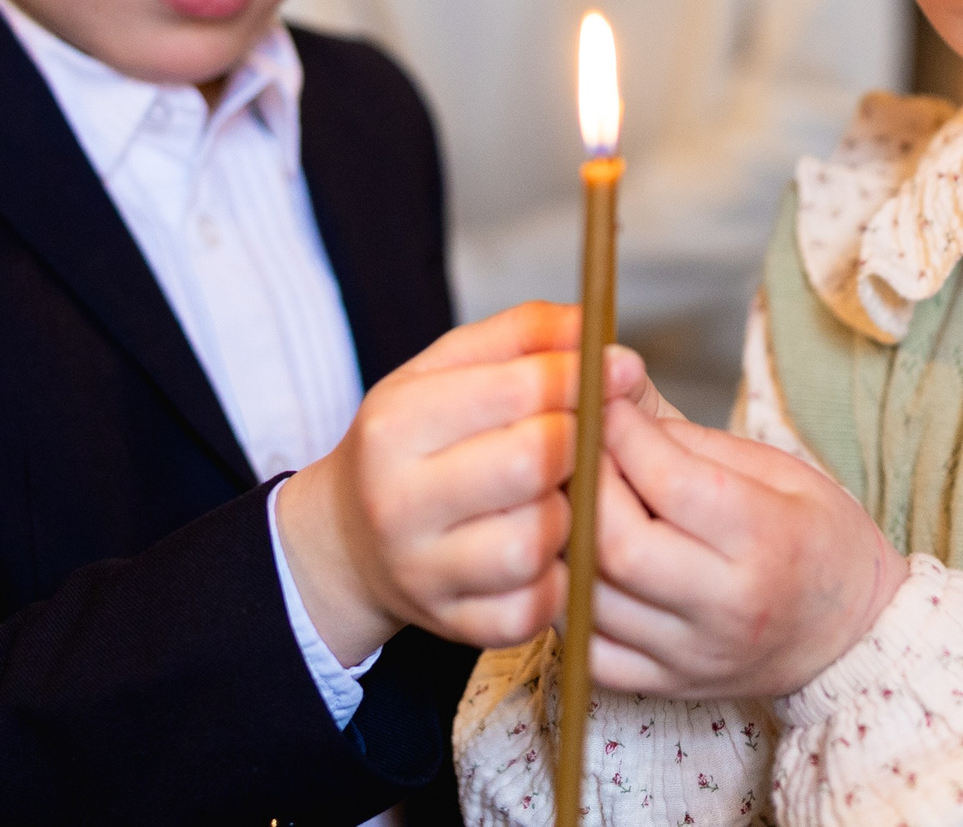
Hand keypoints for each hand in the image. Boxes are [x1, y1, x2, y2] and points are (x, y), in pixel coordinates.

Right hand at [275, 302, 653, 664]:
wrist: (349, 539)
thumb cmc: (418, 440)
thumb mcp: (449, 369)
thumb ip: (526, 336)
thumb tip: (608, 342)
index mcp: (396, 422)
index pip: (517, 390)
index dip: (581, 377)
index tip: (613, 370)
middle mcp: (397, 500)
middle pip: (532, 464)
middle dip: (578, 446)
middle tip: (585, 440)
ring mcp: (422, 572)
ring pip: (536, 542)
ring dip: (567, 516)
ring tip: (559, 498)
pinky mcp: (454, 626)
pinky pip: (535, 607)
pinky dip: (559, 580)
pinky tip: (550, 553)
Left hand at [587, 400, 906, 698]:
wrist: (851, 633)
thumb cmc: (815, 536)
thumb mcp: (778, 469)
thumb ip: (690, 443)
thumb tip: (610, 406)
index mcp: (768, 540)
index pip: (669, 482)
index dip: (621, 433)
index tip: (601, 402)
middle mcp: (728, 606)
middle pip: (619, 544)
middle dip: (584, 484)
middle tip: (577, 450)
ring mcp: (692, 654)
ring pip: (591, 597)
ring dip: (566, 539)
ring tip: (571, 501)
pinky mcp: (665, 685)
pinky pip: (588, 648)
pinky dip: (568, 598)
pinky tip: (577, 561)